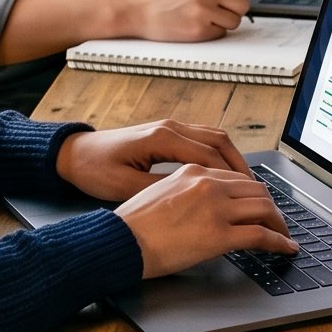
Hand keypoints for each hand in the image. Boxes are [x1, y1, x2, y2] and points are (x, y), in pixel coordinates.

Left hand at [55, 118, 254, 202]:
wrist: (74, 154)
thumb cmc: (96, 170)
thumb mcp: (126, 188)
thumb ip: (161, 191)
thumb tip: (193, 203)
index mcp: (162, 139)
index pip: (210, 157)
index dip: (233, 178)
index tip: (249, 197)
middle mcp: (170, 127)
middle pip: (220, 142)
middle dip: (241, 167)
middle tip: (257, 192)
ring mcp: (169, 127)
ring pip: (214, 137)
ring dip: (233, 158)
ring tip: (247, 183)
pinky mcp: (166, 133)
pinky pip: (203, 138)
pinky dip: (219, 154)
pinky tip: (225, 172)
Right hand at [114, 164, 294, 276]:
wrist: (118, 242)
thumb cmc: (131, 225)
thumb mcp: (159, 193)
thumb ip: (187, 193)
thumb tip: (205, 207)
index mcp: (193, 171)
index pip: (236, 178)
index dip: (254, 194)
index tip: (260, 205)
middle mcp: (207, 184)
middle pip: (256, 190)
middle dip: (271, 207)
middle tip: (276, 222)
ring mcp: (215, 208)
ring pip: (264, 208)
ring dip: (278, 224)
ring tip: (283, 236)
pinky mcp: (219, 235)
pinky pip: (260, 235)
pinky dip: (279, 242)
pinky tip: (285, 248)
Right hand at [119, 0, 249, 39]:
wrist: (134, 7)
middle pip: (243, 2)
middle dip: (234, 9)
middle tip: (219, 10)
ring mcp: (203, 9)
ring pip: (235, 20)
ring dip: (223, 22)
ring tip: (204, 17)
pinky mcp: (198, 29)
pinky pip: (220, 33)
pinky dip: (210, 32)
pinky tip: (193, 25)